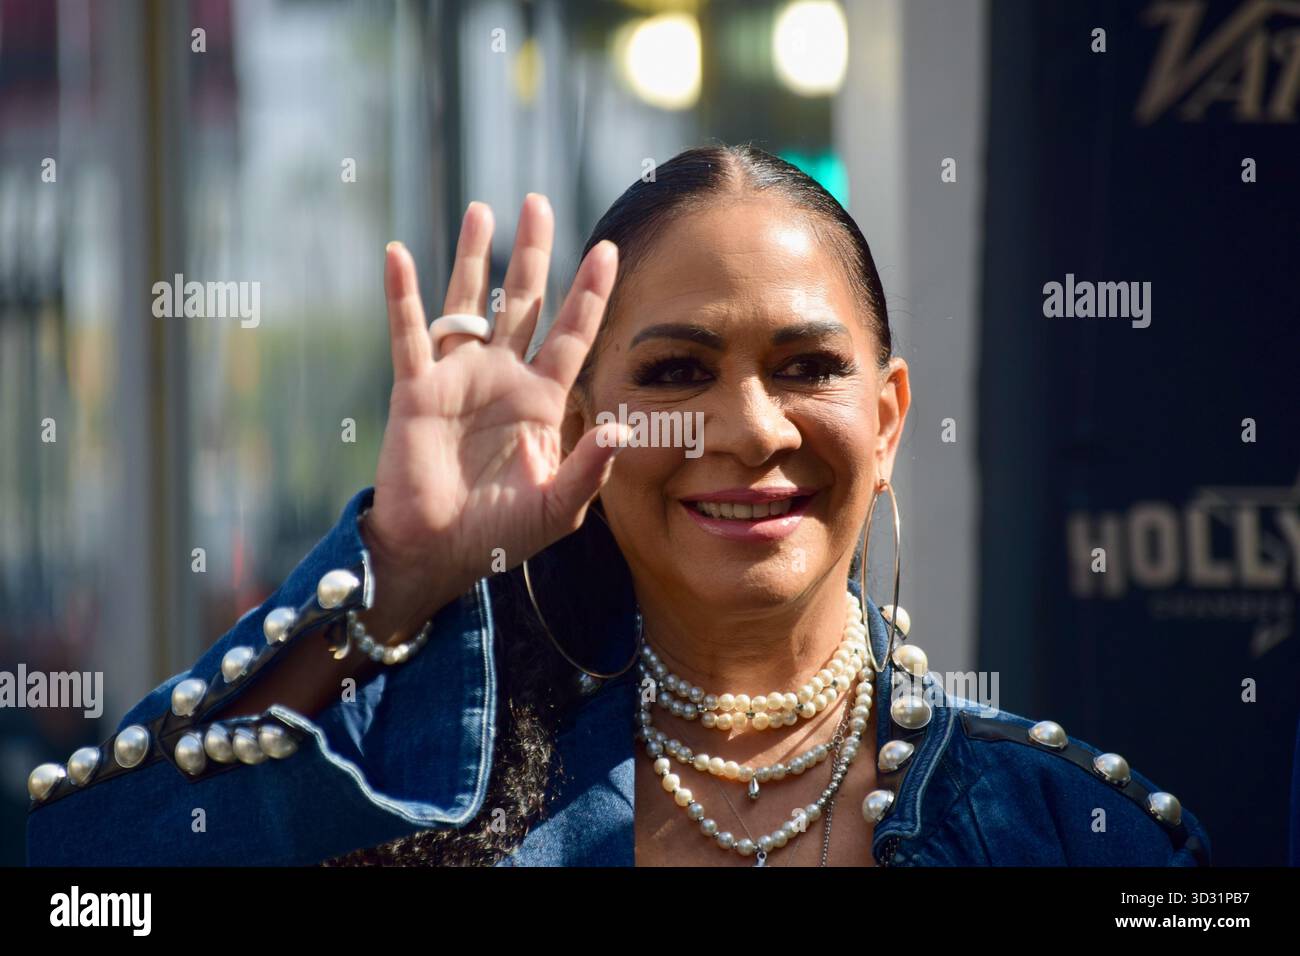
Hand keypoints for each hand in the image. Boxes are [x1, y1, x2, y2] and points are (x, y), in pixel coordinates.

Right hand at [362, 195, 624, 637]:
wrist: (437, 554)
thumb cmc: (500, 537)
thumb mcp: (557, 508)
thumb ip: (589, 469)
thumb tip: (623, 427)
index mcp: (542, 402)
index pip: (571, 335)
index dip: (589, 294)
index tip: (607, 250)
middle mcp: (502, 379)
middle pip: (522, 302)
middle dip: (532, 254)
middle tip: (538, 204)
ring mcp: (458, 380)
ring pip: (468, 304)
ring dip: (474, 258)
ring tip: (482, 210)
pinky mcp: (416, 391)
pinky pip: (410, 335)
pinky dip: (403, 296)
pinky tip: (398, 254)